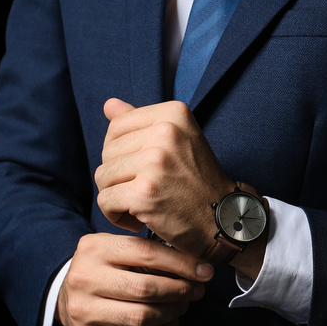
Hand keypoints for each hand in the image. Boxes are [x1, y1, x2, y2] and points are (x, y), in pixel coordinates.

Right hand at [57, 233, 213, 325]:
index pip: (147, 253)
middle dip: (180, 291)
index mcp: (94, 248)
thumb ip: (147, 251)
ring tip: (182, 306)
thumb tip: (194, 265)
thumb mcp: (116, 248)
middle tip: (195, 291)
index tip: (204, 271)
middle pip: (145, 288)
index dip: (182, 264)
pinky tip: (169, 324)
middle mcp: (84, 278)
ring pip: (142, 318)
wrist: (65, 295)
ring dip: (172, 313)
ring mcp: (83, 311)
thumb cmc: (102, 268)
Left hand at [95, 98, 235, 254]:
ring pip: (103, 176)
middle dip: (118, 175)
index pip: (117, 126)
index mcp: (174, 113)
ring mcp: (156, 162)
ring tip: (141, 204)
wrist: (223, 221)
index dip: (119, 152)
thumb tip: (109, 104)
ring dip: (115, 196)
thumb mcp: (178, 141)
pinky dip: (115, 215)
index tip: (139, 169)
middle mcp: (166, 132)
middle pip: (108, 151)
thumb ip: (142, 122)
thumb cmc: (197, 183)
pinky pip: (105, 201)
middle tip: (144, 190)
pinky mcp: (145, 193)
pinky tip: (137, 220)